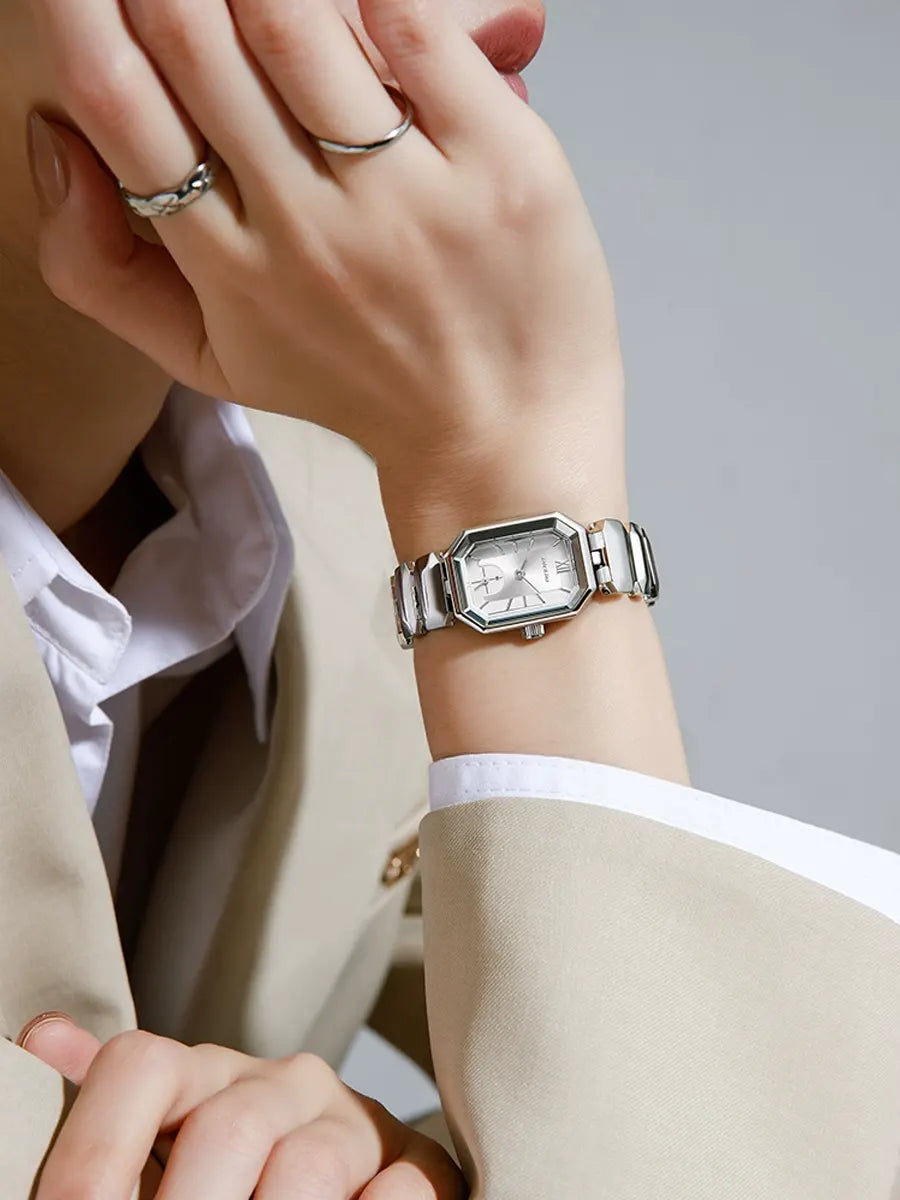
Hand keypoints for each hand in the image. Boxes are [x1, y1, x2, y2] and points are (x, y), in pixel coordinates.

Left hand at [18, 1013, 463, 1198]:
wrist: (354, 1183)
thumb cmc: (239, 1177)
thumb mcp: (169, 1138)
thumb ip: (110, 1108)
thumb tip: (40, 1037)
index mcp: (208, 1073)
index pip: (143, 1066)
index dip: (96, 1150)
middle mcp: (283, 1084)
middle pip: (226, 1128)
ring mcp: (355, 1124)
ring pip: (307, 1167)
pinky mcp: (419, 1166)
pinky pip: (398, 1191)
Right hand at [28, 0, 625, 547]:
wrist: (502, 441)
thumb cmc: (357, 388)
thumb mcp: (211, 360)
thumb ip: (102, 271)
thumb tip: (53, 139)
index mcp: (226, 268)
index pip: (117, 99)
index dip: (82, 12)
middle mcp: (307, 231)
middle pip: (193, 36)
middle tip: (188, 3)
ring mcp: (406, 197)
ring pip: (293, 19)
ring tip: (269, 13)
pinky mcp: (500, 167)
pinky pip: (418, 31)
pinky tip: (362, 13)